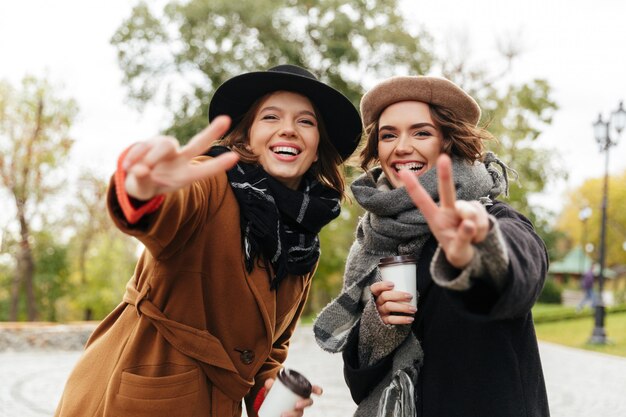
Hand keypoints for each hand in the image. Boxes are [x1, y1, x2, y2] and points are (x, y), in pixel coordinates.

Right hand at [122, 115, 238, 199]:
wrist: (136, 180)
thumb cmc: (148, 186)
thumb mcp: (146, 189)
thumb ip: (143, 181)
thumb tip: (140, 169)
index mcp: (185, 175)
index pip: (204, 170)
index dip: (218, 164)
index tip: (235, 157)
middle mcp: (180, 158)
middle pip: (198, 143)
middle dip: (212, 132)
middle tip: (226, 119)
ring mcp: (166, 148)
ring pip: (164, 146)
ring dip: (151, 158)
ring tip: (139, 171)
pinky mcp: (150, 142)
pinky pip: (143, 147)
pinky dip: (134, 157)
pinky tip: (128, 166)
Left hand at [263, 378, 322, 416]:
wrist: (268, 403)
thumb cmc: (274, 392)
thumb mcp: (272, 388)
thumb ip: (270, 384)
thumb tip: (268, 383)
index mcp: (300, 391)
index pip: (312, 389)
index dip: (317, 390)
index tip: (319, 392)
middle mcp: (302, 401)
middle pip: (309, 402)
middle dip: (305, 403)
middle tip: (296, 405)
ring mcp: (298, 410)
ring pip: (300, 413)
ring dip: (293, 414)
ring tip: (283, 415)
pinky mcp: (292, 416)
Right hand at [370, 281, 415, 324]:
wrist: (389, 318)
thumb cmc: (393, 301)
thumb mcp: (392, 294)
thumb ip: (398, 289)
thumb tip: (413, 284)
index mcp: (377, 294)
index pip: (375, 288)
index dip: (382, 285)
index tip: (393, 284)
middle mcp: (377, 302)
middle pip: (384, 296)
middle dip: (398, 295)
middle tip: (410, 296)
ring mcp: (380, 312)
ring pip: (389, 307)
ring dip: (403, 307)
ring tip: (413, 309)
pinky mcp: (384, 321)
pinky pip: (391, 320)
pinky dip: (402, 319)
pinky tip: (410, 319)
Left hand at [398, 154, 489, 268]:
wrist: (475, 252)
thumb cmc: (458, 249)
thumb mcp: (458, 252)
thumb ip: (462, 239)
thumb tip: (469, 223)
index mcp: (435, 218)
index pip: (422, 201)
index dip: (413, 187)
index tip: (402, 172)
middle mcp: (448, 209)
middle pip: (447, 191)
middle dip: (445, 174)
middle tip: (443, 158)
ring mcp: (464, 208)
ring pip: (471, 213)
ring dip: (474, 229)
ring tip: (471, 238)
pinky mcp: (478, 208)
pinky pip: (483, 218)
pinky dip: (481, 230)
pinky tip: (478, 235)